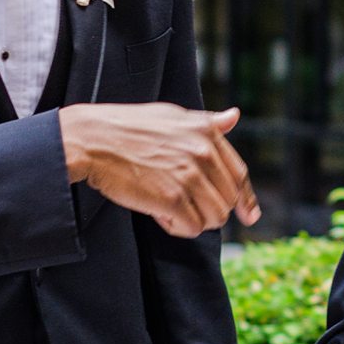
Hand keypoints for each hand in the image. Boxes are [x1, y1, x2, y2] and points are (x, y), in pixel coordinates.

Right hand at [58, 103, 258, 236]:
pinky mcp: (172, 198)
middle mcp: (204, 153)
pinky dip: (177, 228)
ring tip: (168, 208)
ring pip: (214, 218)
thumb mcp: (172, 116)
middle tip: (182, 205)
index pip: (239, 174)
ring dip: (193, 220)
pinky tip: (159, 215)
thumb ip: (207, 122)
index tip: (251, 216)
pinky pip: (192, 228)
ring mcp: (189, 176)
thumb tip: (234, 116)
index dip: (246, 199)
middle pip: (228, 201)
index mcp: (207, 133)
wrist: (92, 140)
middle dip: (209, 209)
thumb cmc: (128, 128)